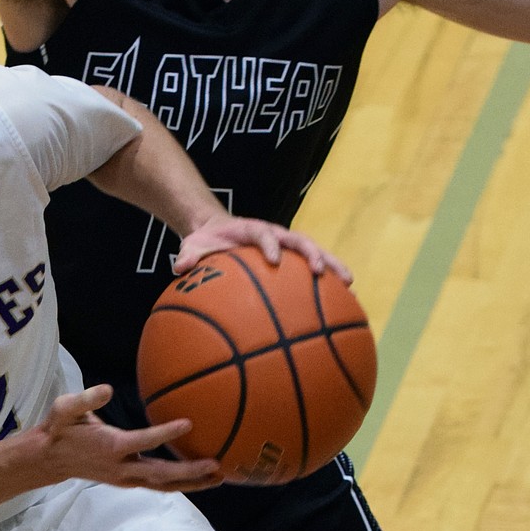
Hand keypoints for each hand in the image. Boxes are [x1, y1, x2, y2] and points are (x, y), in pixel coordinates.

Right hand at [34, 385, 221, 491]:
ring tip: (219, 478)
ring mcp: (126, 478)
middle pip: (161, 474)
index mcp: (110, 446)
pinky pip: (158, 485)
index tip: (188, 423)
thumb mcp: (65, 409)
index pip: (143, 440)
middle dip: (190, 472)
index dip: (166, 433)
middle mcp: (121, 467)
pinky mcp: (128, 481)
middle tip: (217, 465)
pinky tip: (200, 479)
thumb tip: (108, 389)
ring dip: (192, 484)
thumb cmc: (60, 429)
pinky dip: (180, 484)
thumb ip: (86, 399)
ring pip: (163, 485)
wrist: (49, 460)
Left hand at [174, 214, 352, 284]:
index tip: (274, 259)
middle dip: (312, 254)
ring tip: (350, 283)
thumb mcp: (194, 246)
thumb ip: (189, 255)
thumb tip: (180, 267)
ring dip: (333, 265)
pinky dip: (329, 281)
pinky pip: (313, 269)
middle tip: (323, 271)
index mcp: (252, 231)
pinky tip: (345, 300)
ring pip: (314, 253)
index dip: (269, 244)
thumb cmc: (207, 242)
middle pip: (300, 240)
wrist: (218, 230)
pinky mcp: (293, 258)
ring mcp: (287, 246)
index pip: (263, 234)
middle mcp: (275, 236)